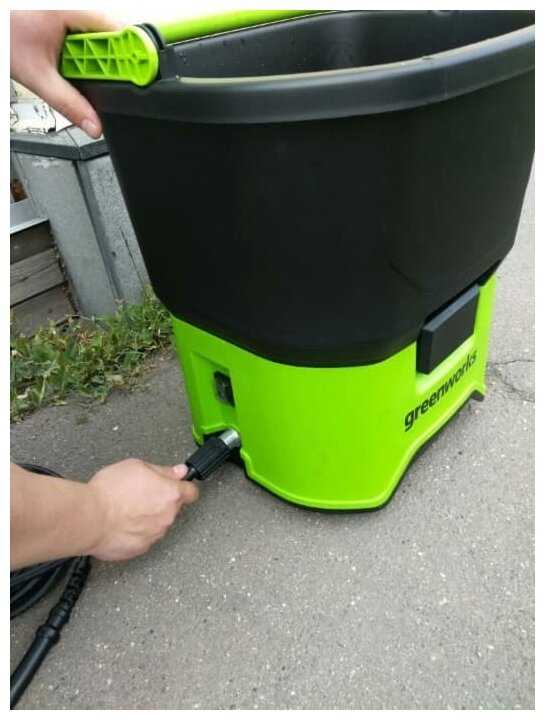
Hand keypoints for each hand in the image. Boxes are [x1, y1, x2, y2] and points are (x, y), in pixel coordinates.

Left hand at [10, 10, 121, 137]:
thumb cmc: (7, 37)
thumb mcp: (38, 77)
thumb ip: (69, 104)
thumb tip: (94, 125)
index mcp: (71, 12)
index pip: (118, 32)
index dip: (132, 55)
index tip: (144, 75)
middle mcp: (75, 8)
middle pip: (114, 37)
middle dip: (113, 63)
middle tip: (105, 82)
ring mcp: (73, 13)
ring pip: (104, 38)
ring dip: (100, 61)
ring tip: (83, 73)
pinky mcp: (69, 21)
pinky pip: (91, 38)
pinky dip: (89, 56)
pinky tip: (77, 65)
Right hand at [87, 459, 198, 560]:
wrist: (89, 519)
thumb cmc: (109, 492)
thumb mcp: (136, 466)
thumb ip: (162, 470)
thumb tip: (177, 471)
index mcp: (170, 494)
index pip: (191, 492)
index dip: (184, 487)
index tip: (178, 486)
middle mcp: (167, 516)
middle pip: (173, 508)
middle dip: (160, 501)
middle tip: (141, 494)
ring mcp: (154, 535)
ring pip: (157, 523)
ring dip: (147, 517)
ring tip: (126, 509)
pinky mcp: (140, 549)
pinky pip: (143, 537)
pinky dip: (135, 531)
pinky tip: (120, 523)